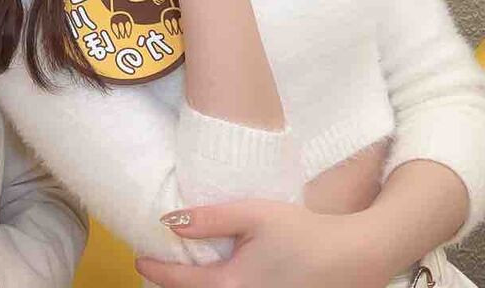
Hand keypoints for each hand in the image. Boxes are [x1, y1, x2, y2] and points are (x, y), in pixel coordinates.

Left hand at [135, 200, 393, 287]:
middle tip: (156, 270)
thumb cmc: (303, 231)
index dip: (155, 269)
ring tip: (183, 277)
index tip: (138, 258)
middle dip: (173, 286)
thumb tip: (170, 222)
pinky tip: (221, 281)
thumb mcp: (252, 214)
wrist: (355, 256)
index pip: (179, 281)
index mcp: (231, 285)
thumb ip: (209, 219)